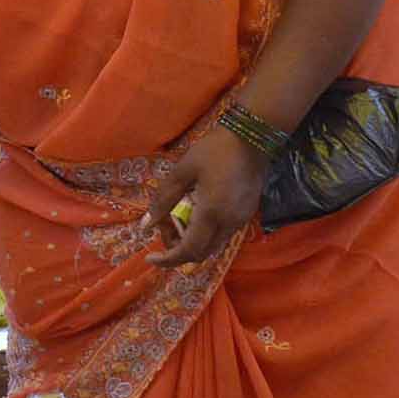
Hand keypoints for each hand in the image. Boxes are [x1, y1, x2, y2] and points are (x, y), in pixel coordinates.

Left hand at [145, 126, 270, 267]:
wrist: (252, 138)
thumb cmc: (214, 151)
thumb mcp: (182, 171)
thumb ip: (163, 200)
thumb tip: (146, 224)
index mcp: (211, 214)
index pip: (188, 251)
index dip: (168, 259)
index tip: (150, 258)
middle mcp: (229, 223)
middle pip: (200, 254)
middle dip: (177, 250)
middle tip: (162, 230)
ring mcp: (241, 221)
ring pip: (212, 246)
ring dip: (191, 242)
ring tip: (175, 221)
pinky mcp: (246, 215)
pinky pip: (222, 235)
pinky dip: (204, 234)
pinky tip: (193, 215)